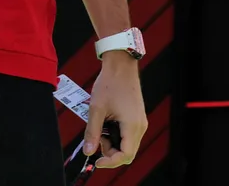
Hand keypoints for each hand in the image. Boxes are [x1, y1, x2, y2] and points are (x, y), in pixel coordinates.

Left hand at [84, 53, 146, 167]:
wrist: (120, 67)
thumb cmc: (109, 84)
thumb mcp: (96, 109)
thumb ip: (92, 132)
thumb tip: (88, 151)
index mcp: (132, 126)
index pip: (126, 155)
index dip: (110, 161)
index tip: (96, 161)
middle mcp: (140, 127)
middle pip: (127, 152)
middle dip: (110, 151)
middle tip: (96, 139)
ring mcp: (140, 122)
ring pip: (127, 144)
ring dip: (112, 143)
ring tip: (99, 128)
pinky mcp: (137, 118)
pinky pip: (128, 134)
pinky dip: (116, 135)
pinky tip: (105, 124)